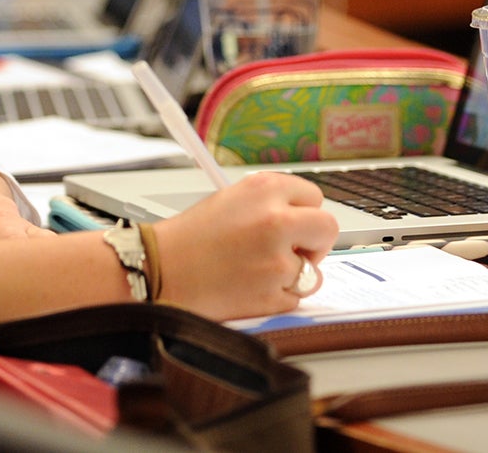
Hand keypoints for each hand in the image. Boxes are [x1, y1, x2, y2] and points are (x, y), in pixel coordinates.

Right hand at [151, 172, 337, 319]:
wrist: (159, 271)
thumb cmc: (189, 237)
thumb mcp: (231, 199)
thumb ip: (270, 203)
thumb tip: (303, 217)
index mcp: (265, 188)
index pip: (314, 197)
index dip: (304, 213)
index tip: (294, 223)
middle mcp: (276, 220)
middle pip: (328, 229)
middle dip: (315, 242)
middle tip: (295, 251)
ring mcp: (277, 260)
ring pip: (314, 271)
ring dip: (294, 275)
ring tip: (259, 272)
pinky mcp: (272, 295)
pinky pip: (295, 298)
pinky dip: (278, 298)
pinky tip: (251, 289)